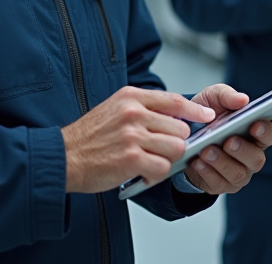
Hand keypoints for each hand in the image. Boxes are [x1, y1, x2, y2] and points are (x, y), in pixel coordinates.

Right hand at [62, 86, 215, 193]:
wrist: (63, 157)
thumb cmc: (90, 136)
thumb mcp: (114, 109)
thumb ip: (143, 109)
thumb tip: (176, 117)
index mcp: (131, 97)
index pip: (174, 101)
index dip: (195, 111)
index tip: (207, 117)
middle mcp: (133, 113)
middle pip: (180, 128)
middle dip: (175, 142)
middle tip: (159, 150)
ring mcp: (132, 136)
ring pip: (176, 148)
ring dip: (167, 159)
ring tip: (150, 161)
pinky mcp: (131, 160)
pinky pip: (163, 168)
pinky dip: (156, 174)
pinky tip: (142, 172)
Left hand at [184, 84, 271, 193]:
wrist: (182, 135)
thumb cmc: (206, 115)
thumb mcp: (212, 98)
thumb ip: (227, 96)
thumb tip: (242, 99)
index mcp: (254, 133)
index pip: (269, 135)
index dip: (265, 131)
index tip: (255, 124)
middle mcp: (251, 156)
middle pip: (256, 158)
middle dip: (242, 150)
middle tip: (228, 141)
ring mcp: (238, 173)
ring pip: (237, 174)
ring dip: (221, 162)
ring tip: (206, 151)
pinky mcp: (221, 185)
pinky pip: (218, 183)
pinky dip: (207, 172)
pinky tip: (197, 162)